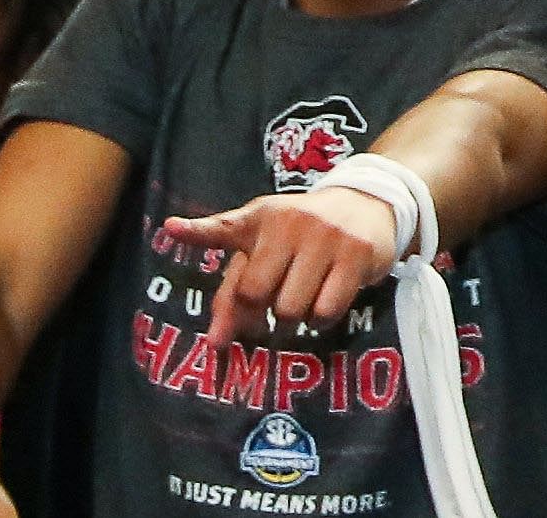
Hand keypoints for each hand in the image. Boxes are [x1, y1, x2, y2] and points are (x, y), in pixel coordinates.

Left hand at [167, 184, 400, 338]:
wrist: (365, 204)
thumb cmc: (301, 236)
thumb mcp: (262, 248)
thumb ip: (233, 292)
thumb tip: (215, 343)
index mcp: (260, 218)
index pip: (227, 245)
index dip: (206, 257)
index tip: (181, 249)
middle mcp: (290, 222)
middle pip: (255, 295)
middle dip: (258, 316)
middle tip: (268, 314)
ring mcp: (326, 236)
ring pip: (291, 309)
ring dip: (291, 321)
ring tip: (300, 305)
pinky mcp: (357, 253)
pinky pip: (326, 311)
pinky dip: (320, 321)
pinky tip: (323, 304)